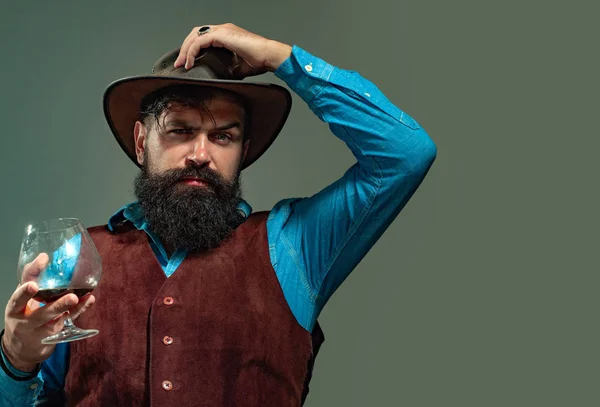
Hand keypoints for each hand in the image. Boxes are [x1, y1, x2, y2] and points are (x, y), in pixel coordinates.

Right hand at [2, 254, 94, 371]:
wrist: (21, 349)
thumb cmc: (23, 316)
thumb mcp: (21, 299)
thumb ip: (31, 279)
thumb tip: (44, 256)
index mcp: (15, 309)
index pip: (18, 297)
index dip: (26, 287)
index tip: (36, 276)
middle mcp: (26, 322)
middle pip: (41, 313)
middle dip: (55, 305)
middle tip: (69, 296)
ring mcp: (41, 331)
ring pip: (55, 320)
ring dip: (67, 308)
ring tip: (77, 298)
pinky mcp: (53, 335)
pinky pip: (68, 322)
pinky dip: (79, 311)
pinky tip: (89, 300)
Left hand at [173, 23, 291, 77]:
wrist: (268, 56)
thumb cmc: (259, 60)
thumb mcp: (238, 68)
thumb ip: (227, 69)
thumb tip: (219, 78)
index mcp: (226, 34)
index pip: (202, 37)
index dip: (192, 49)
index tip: (187, 63)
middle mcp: (223, 29)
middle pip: (195, 34)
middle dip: (185, 48)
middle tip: (180, 63)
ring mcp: (222, 30)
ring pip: (195, 36)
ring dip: (186, 50)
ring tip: (182, 64)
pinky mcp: (222, 35)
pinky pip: (200, 41)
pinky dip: (192, 52)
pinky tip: (190, 63)